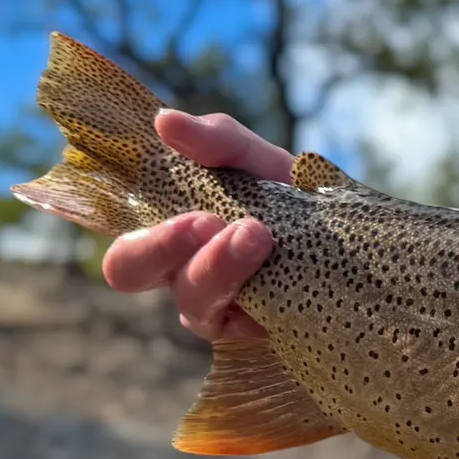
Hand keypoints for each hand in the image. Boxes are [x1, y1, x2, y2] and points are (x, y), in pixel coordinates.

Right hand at [101, 111, 293, 341]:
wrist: (359, 246)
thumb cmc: (295, 200)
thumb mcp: (261, 162)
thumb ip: (220, 141)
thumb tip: (166, 122)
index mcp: (171, 221)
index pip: (118, 213)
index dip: (98, 196)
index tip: (135, 169)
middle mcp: (180, 268)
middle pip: (128, 268)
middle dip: (157, 244)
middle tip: (202, 220)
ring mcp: (215, 307)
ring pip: (189, 301)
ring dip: (216, 266)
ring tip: (256, 234)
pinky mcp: (251, 336)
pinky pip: (235, 326)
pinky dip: (251, 299)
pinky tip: (277, 275)